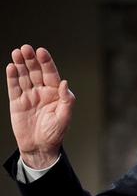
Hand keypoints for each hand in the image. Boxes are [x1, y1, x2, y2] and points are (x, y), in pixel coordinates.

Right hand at [6, 45, 74, 168]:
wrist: (39, 147)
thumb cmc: (55, 133)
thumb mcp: (64, 117)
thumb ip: (67, 100)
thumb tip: (65, 83)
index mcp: (56, 93)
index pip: (51, 74)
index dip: (46, 62)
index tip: (41, 51)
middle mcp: (42, 92)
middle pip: (36, 72)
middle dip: (31, 60)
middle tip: (25, 48)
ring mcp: (29, 96)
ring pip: (24, 77)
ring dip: (20, 64)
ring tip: (17, 53)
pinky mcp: (17, 102)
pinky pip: (14, 87)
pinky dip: (12, 77)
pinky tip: (11, 67)